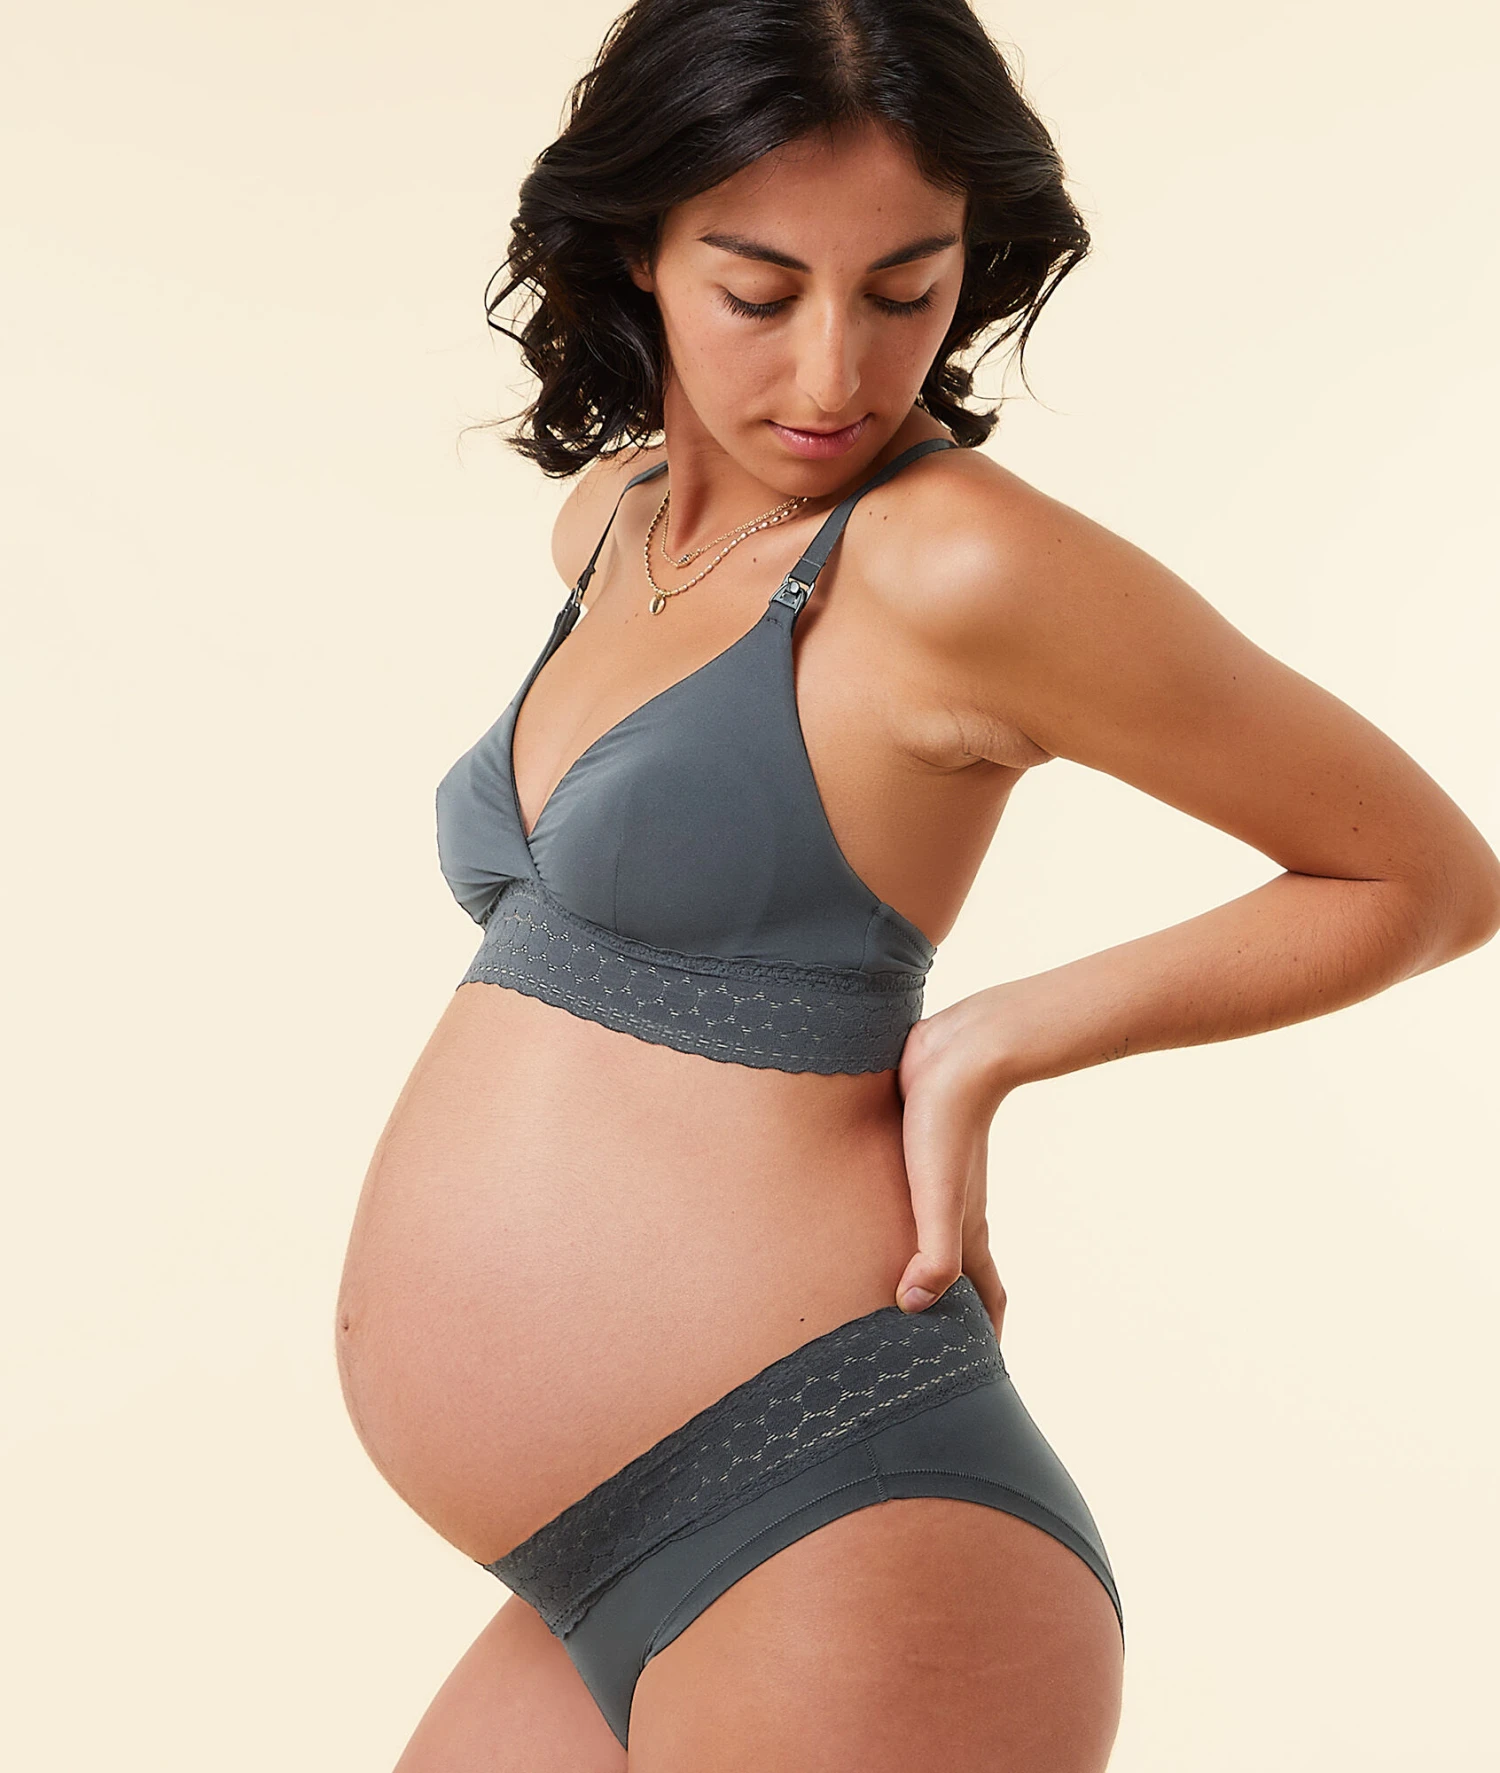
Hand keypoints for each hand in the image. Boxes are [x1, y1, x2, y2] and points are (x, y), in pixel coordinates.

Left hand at [892, 989, 1013, 1343]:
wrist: (958, 1050)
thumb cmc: (944, 1124)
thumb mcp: (937, 1194)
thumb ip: (933, 1251)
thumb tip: (915, 1307)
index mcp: (967, 1230)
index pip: (986, 1298)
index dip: (986, 1342)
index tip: (981, 1384)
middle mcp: (956, 1212)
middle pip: (961, 1277)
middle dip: (953, 1318)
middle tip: (928, 1356)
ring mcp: (937, 1182)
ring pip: (935, 1240)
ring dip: (926, 1273)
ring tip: (895, 1301)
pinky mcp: (915, 1150)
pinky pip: (911, 1203)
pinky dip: (903, 1229)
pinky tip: (870, 1226)